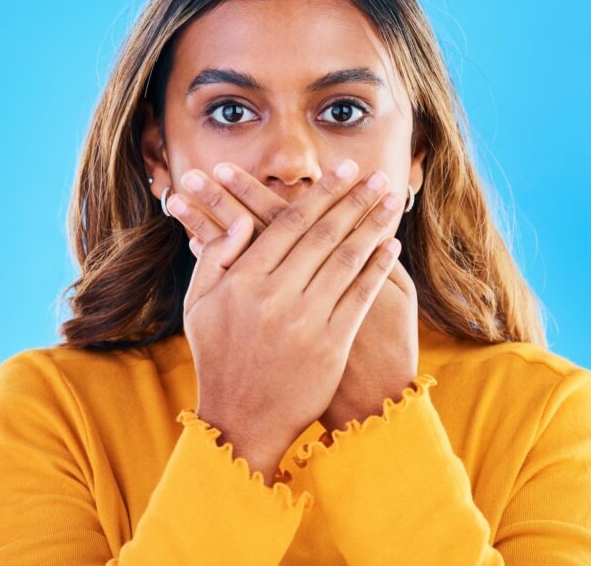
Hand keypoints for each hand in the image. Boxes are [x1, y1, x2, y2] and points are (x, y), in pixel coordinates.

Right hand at [169, 161, 418, 432]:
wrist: (241, 420)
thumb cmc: (218, 357)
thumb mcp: (199, 306)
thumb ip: (216, 257)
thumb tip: (241, 219)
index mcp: (243, 282)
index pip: (288, 224)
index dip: (321, 194)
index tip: (344, 171)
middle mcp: (276, 297)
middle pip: (323, 235)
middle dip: (354, 200)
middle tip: (377, 176)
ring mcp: (306, 322)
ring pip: (345, 261)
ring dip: (372, 226)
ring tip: (390, 201)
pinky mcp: (330, 346)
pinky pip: (358, 298)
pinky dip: (376, 269)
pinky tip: (391, 246)